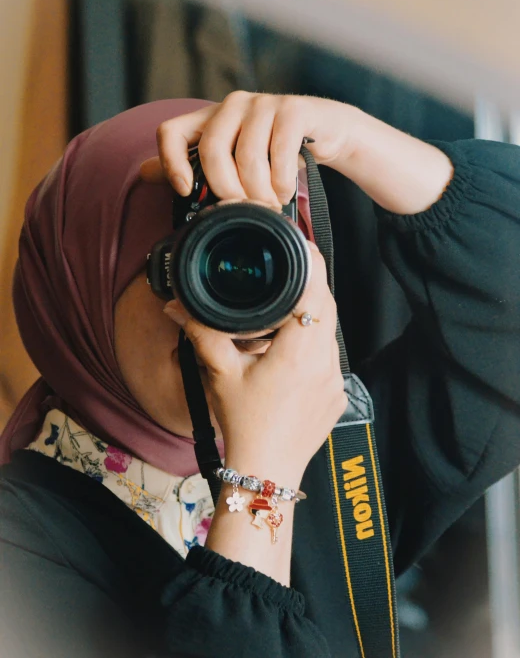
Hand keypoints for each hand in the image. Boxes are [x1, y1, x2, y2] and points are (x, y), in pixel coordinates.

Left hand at [140, 92, 356, 205]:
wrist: (328, 131)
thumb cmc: (275, 150)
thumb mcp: (233, 158)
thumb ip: (193, 164)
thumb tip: (145, 172)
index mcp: (210, 118)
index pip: (172, 132)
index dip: (171, 162)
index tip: (185, 190)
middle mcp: (232, 105)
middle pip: (212, 151)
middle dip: (227, 190)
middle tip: (244, 208)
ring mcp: (263, 104)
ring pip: (248, 158)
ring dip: (260, 192)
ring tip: (269, 204)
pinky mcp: (293, 110)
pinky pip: (280, 155)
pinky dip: (282, 183)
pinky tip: (285, 191)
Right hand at [164, 242, 345, 484]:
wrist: (267, 474)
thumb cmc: (244, 425)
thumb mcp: (221, 375)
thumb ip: (202, 333)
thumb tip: (177, 306)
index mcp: (299, 351)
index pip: (316, 292)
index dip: (310, 263)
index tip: (298, 245)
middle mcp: (325, 361)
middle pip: (327, 305)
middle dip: (311, 282)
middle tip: (291, 265)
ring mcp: (336, 379)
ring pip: (331, 330)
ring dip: (313, 314)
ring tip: (289, 304)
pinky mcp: (338, 394)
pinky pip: (332, 355)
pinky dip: (316, 342)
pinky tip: (294, 347)